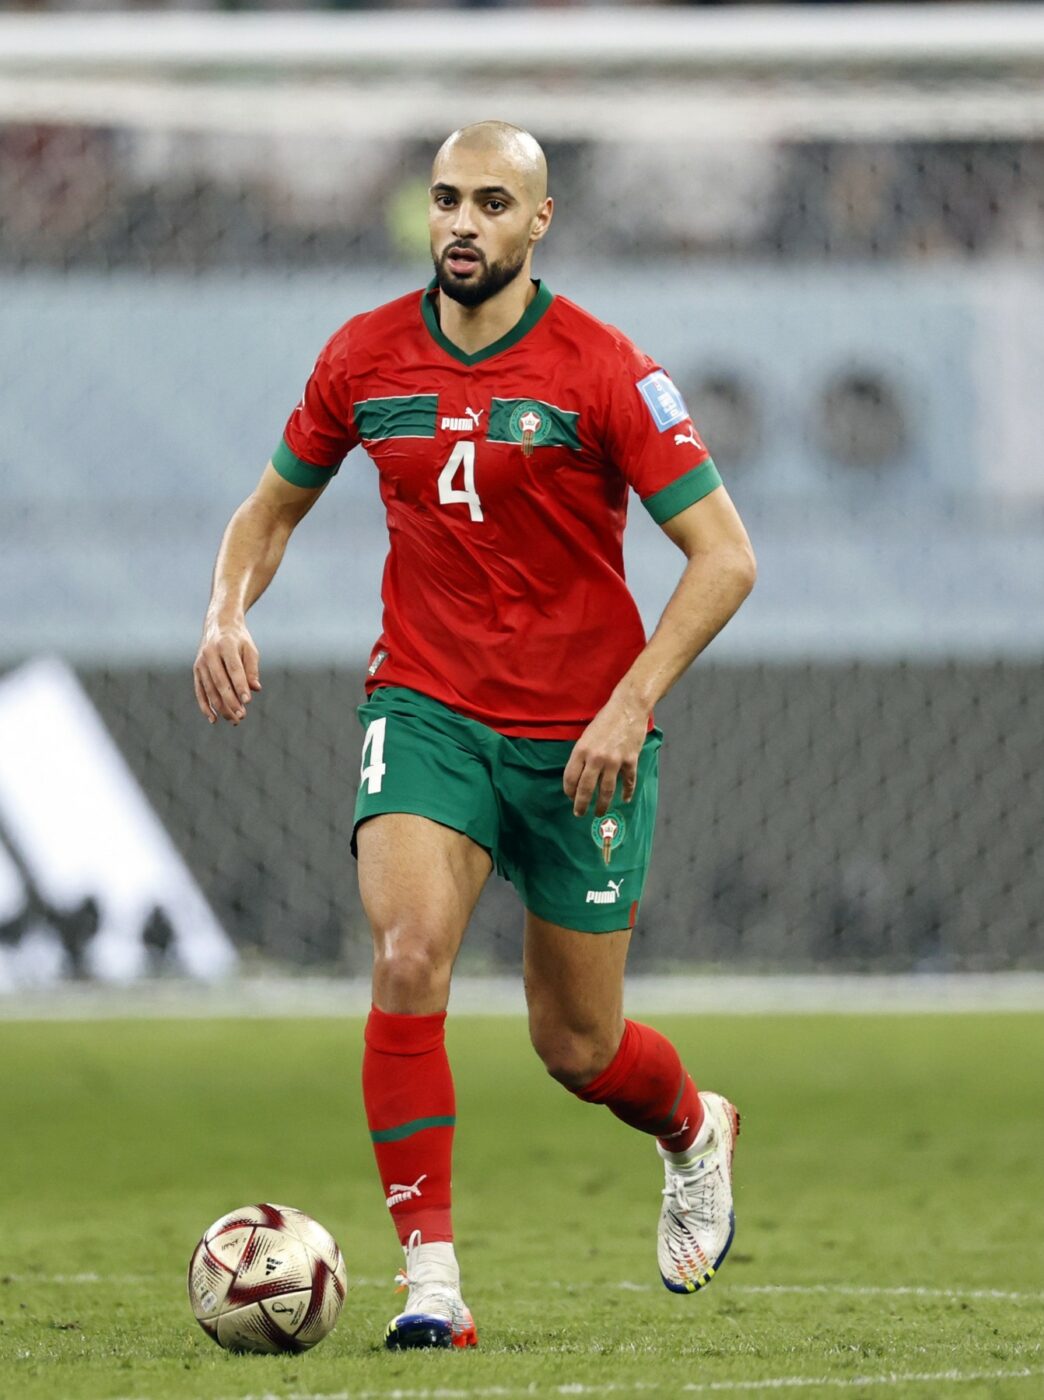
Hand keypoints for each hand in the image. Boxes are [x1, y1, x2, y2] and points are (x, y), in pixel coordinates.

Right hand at [193, 617, 260, 724]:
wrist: (219, 624)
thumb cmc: (239, 639)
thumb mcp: (250, 649)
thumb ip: (252, 668)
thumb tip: (255, 689)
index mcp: (225, 645)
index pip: (233, 669)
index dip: (240, 686)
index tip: (248, 702)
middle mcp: (210, 653)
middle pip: (220, 682)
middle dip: (231, 701)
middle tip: (242, 716)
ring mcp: (200, 662)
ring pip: (210, 689)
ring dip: (221, 707)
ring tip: (234, 720)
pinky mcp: (196, 669)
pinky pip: (200, 690)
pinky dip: (205, 705)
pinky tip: (213, 719)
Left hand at [563, 691, 648, 816]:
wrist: (628, 707)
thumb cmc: (605, 719)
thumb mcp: (586, 735)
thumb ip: (582, 755)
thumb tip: (579, 776)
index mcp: (581, 750)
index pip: (570, 777)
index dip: (569, 791)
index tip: (570, 797)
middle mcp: (596, 758)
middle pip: (586, 788)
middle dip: (581, 804)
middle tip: (579, 813)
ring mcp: (614, 760)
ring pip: (606, 790)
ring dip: (602, 804)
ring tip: (599, 813)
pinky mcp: (630, 760)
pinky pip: (628, 781)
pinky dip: (627, 792)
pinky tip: (624, 799)